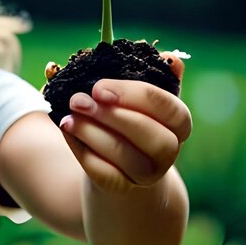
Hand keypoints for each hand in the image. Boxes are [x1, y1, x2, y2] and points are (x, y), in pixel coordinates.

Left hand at [58, 56, 191, 194]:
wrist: (116, 156)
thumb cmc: (127, 112)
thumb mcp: (138, 91)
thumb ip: (151, 72)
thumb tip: (169, 57)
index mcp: (178, 122)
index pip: (170, 109)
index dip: (135, 96)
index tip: (99, 86)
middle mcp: (168, 150)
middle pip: (152, 137)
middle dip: (111, 116)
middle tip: (78, 100)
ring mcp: (147, 173)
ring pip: (126, 157)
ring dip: (91, 133)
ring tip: (68, 117)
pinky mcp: (123, 187)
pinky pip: (105, 175)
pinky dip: (83, 152)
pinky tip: (68, 131)